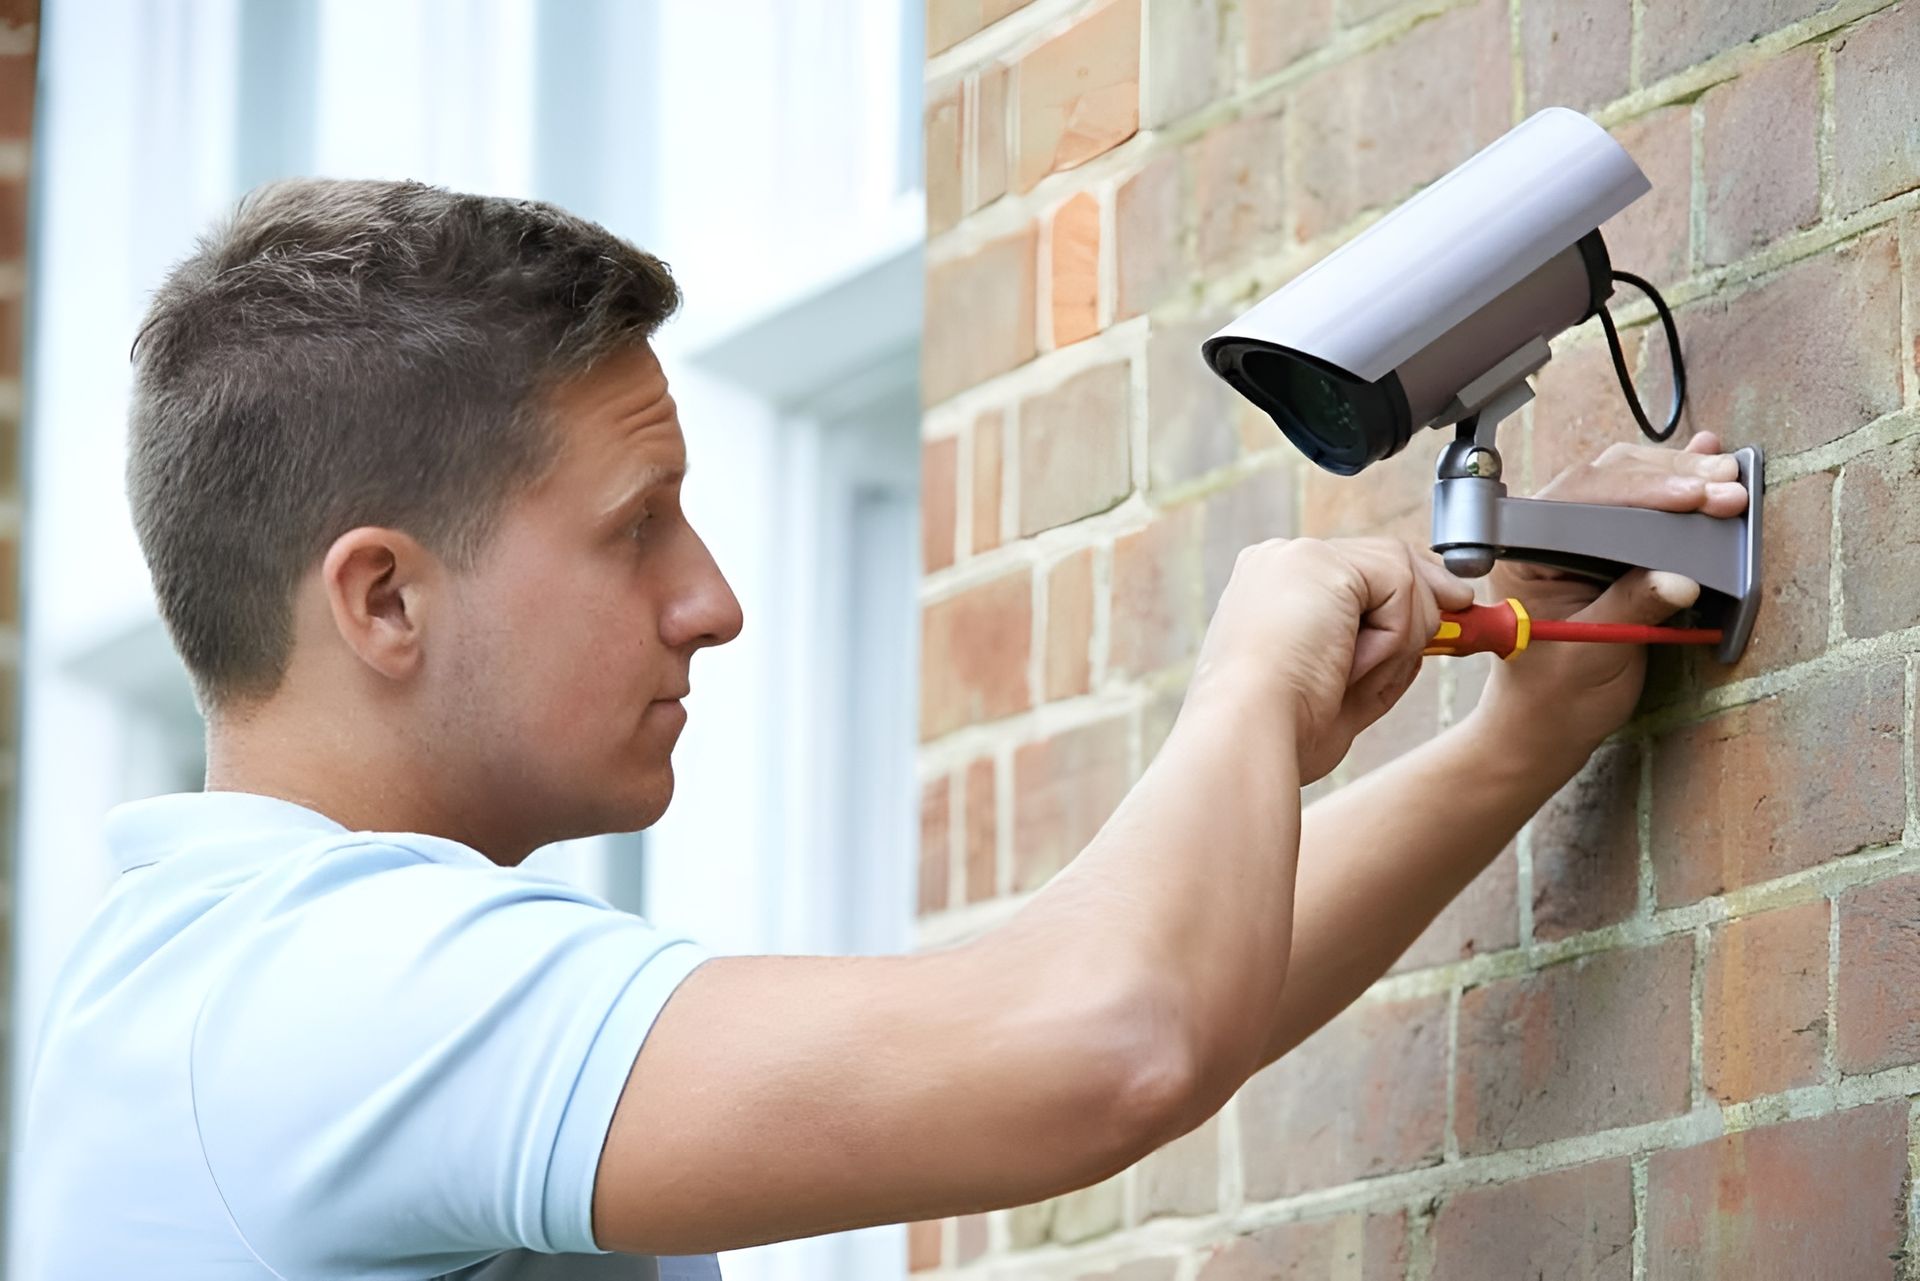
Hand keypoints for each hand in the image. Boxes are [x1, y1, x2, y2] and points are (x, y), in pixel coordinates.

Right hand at [1194, 537, 1473, 782]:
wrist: (1247, 736)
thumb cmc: (1281, 729)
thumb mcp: (1341, 685)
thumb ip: (1383, 649)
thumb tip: (1437, 626)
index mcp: (1271, 591)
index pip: (1358, 576)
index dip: (1406, 600)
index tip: (1443, 629)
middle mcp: (1280, 563)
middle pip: (1384, 561)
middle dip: (1428, 600)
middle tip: (1463, 625)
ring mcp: (1298, 557)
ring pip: (1399, 573)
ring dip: (1403, 634)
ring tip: (1357, 677)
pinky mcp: (1322, 562)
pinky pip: (1401, 586)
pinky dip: (1396, 634)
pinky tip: (1354, 664)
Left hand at [1472, 431, 1747, 761]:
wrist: (1549, 725)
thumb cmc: (1555, 694)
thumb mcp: (1594, 651)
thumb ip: (1631, 607)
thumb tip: (1679, 577)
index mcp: (1524, 552)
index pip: (1582, 502)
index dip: (1639, 493)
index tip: (1691, 497)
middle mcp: (1545, 534)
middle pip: (1607, 482)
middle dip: (1669, 481)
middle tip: (1725, 487)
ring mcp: (1576, 537)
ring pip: (1625, 483)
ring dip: (1678, 477)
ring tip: (1727, 476)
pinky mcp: (1605, 548)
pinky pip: (1639, 506)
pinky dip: (1673, 486)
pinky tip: (1703, 463)